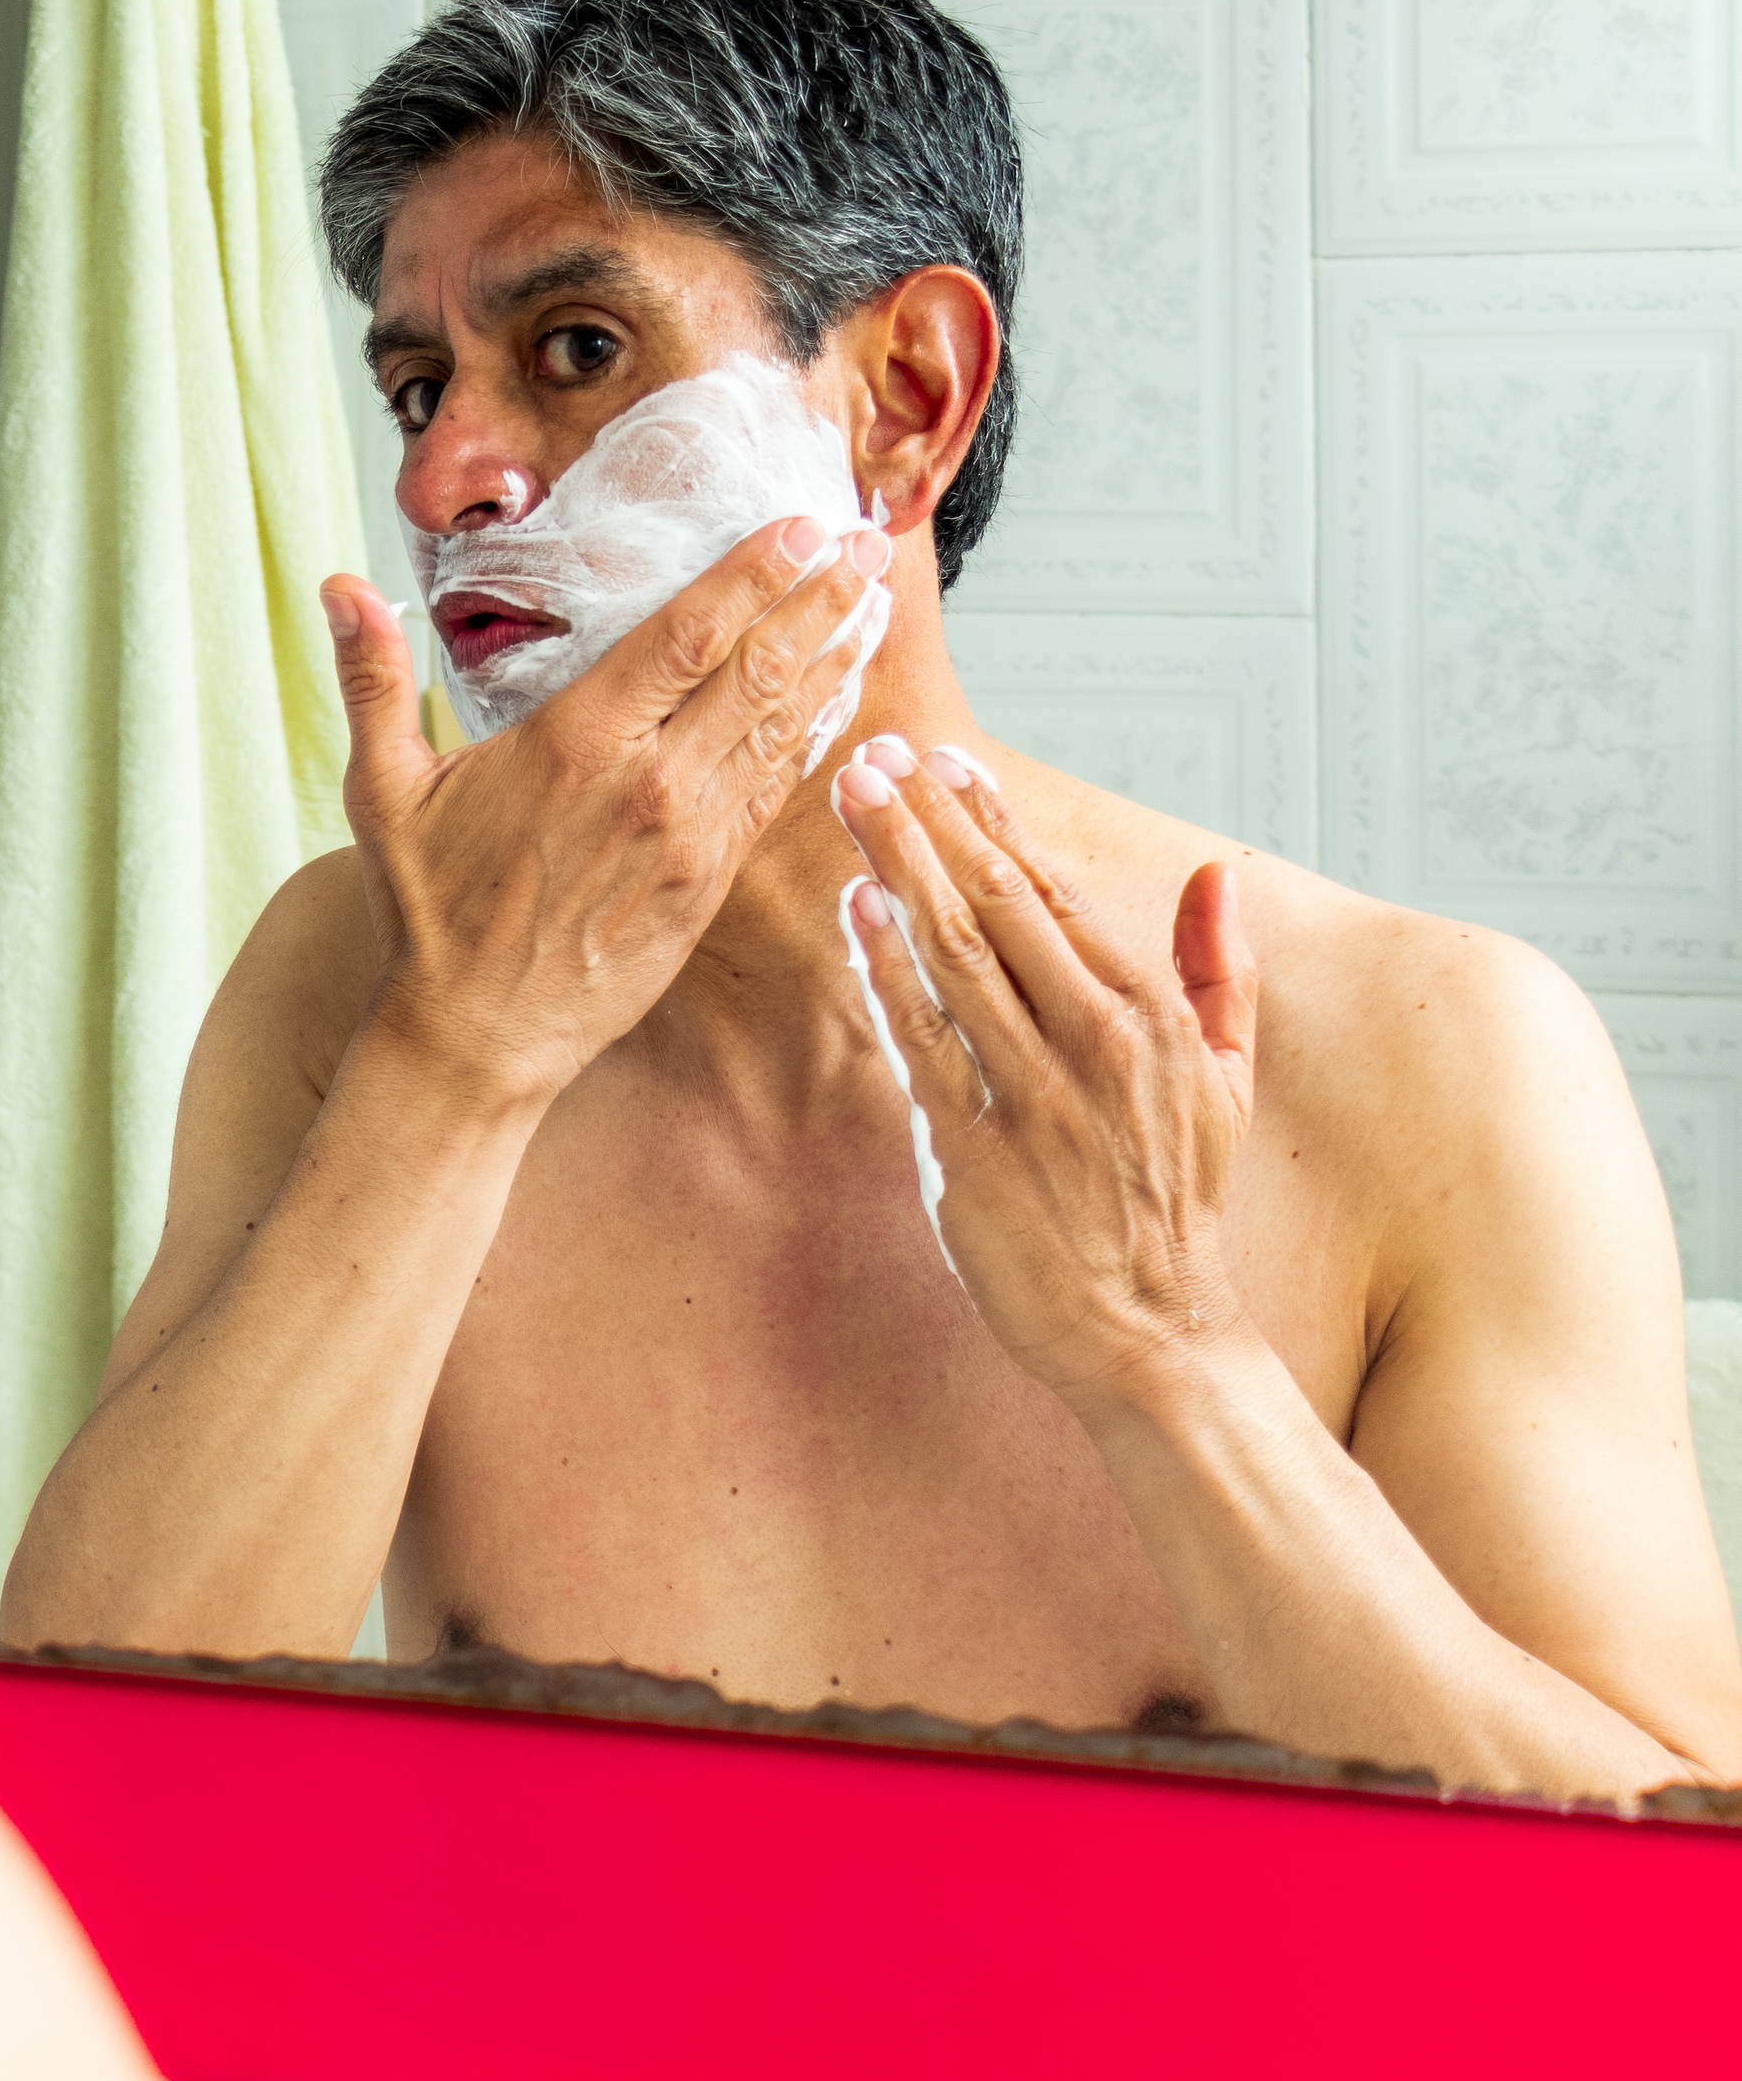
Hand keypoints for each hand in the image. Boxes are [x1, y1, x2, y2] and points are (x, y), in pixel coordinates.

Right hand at [324, 515, 892, 1104]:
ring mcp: (689, 837)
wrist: (474, 1038)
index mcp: (577, 741)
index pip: (688, 634)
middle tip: (868, 541)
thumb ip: (373, 678)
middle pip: (757, 668)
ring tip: (874, 601)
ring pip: (780, 727)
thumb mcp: (382, 789)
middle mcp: (648, 781)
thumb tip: (338, 585)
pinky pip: (772, 792)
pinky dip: (814, 737)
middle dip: (820, 598)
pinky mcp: (706, 885)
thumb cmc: (427, 911)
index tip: (799, 525)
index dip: (753, 573)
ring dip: (833, 657)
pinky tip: (839, 699)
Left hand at [830, 737, 1259, 1407]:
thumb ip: (1217, 974)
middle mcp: (1092, 1042)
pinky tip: (857, 907)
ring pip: (955, 953)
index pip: (1054, 893)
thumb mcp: (1226, 1082)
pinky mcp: (973, 1147)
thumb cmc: (1176, 1203)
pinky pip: (922, 1039)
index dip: (993, 821)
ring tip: (854, 795)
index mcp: (1146, 1017)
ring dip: (899, 866)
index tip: (947, 760)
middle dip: (930, 820)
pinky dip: (887, 967)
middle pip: (996, 903)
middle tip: (874, 750)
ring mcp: (1031, 1092)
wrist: (1152, 1330)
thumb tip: (1215, 873)